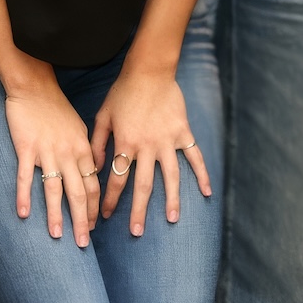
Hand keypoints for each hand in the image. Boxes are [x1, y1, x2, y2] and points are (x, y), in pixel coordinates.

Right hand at [4, 68, 98, 245]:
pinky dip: (24, 195)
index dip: (95, 207)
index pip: (94, 184)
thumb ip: (86, 152)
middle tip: (83, 243)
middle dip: (82, 220)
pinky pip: (26, 176)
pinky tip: (23, 213)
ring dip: (56, 215)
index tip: (94, 226)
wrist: (35, 86)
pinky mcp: (26, 148)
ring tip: (57, 236)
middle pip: (78, 192)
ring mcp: (47, 152)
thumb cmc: (57, 108)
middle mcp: (68, 153)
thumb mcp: (79, 128)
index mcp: (83, 149)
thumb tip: (93, 173)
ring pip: (54, 189)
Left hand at [93, 63, 212, 235]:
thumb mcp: (103, 116)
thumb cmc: (123, 92)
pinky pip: (194, 156)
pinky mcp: (182, 132)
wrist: (150, 70)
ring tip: (172, 219)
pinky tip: (206, 192)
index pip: (116, 179)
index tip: (105, 216)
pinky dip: (201, 174)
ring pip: (170, 176)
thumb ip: (97, 143)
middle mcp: (147, 146)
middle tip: (137, 232)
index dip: (110, 199)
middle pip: (142, 185)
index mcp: (125, 143)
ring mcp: (167, 140)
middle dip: (138, 210)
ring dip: (171, 199)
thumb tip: (95, 169)